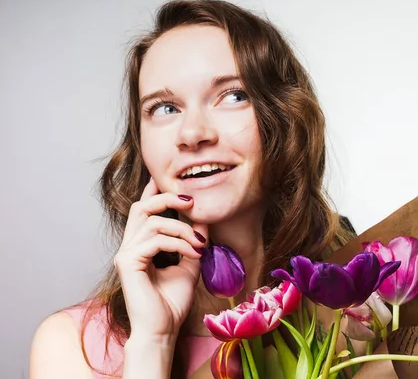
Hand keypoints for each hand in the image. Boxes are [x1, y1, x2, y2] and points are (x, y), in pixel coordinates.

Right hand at [114, 178, 206, 342]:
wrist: (163, 329)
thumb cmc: (172, 301)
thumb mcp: (190, 263)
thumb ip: (193, 240)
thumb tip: (202, 218)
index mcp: (141, 245)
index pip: (143, 211)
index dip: (152, 191)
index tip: (164, 178)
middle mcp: (129, 246)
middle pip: (142, 207)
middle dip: (167, 199)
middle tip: (191, 202)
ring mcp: (125, 254)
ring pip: (153, 222)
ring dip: (183, 230)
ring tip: (200, 245)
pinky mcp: (127, 263)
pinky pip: (155, 240)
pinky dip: (179, 243)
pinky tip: (194, 254)